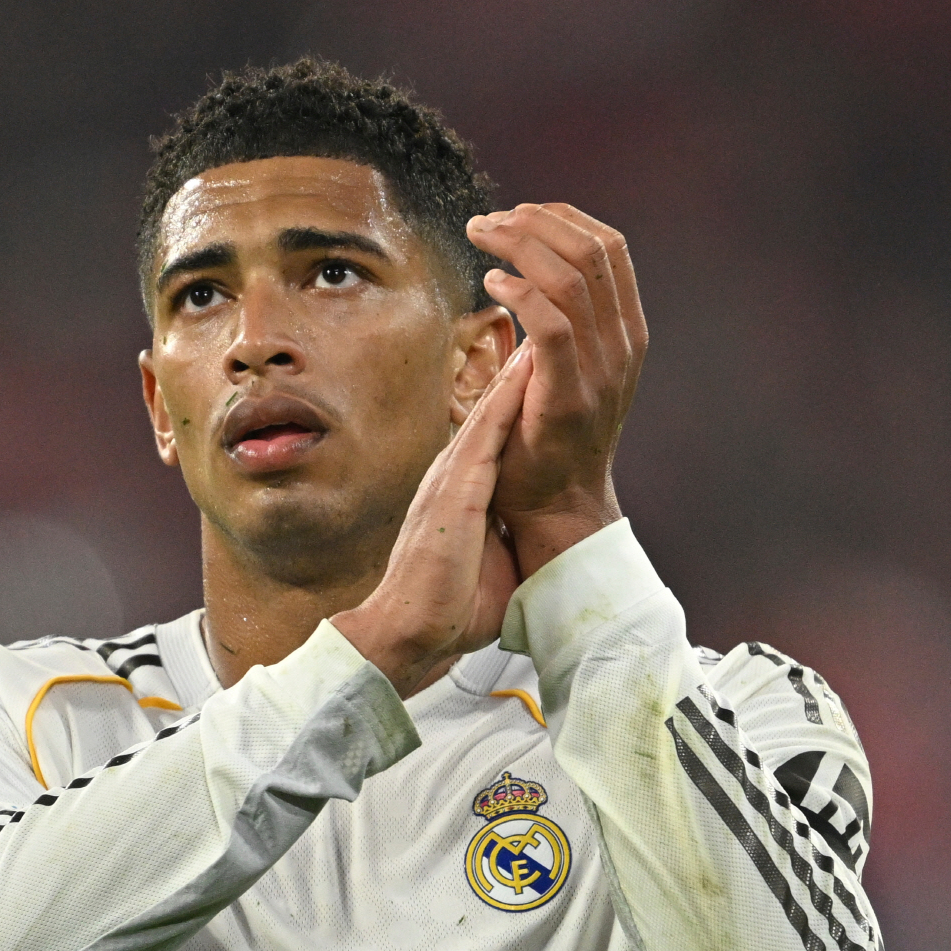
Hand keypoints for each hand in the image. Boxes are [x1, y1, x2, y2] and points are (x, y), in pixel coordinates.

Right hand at [333, 343, 531, 696]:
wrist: (408, 632)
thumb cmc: (445, 611)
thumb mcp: (481, 563)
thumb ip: (497, 540)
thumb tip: (519, 542)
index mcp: (460, 494)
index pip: (493, 436)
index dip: (515, 398)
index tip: (539, 364)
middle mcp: (453, 476)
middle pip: (491, 410)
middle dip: (517, 366)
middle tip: (542, 318)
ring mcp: (452, 479)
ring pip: (492, 409)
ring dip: (517, 366)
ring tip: (543, 320)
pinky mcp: (457, 491)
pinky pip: (489, 433)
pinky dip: (509, 396)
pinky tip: (530, 362)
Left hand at [466, 204, 647, 575]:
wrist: (556, 506)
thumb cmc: (548, 437)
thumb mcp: (570, 368)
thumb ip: (564, 322)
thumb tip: (529, 268)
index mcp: (627, 332)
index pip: (608, 247)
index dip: (562, 217)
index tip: (517, 214)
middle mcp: (623, 345)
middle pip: (591, 250)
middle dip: (535, 222)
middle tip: (487, 223)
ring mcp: (601, 371)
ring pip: (571, 278)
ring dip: (519, 246)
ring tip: (481, 240)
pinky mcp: (568, 395)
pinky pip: (552, 324)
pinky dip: (520, 293)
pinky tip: (491, 285)